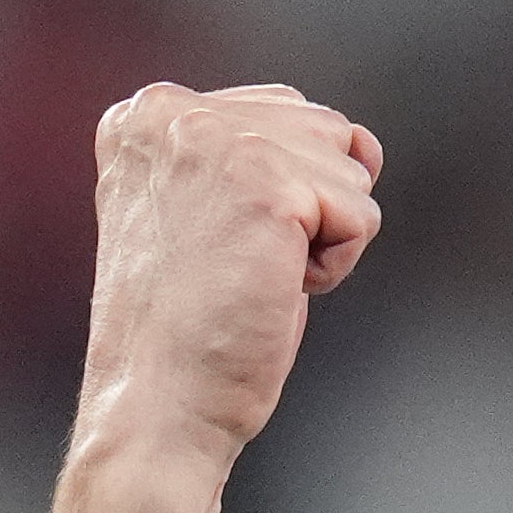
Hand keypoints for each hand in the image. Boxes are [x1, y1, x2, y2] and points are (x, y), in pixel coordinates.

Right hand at [60, 84, 383, 512]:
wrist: (159, 402)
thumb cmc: (190, 326)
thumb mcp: (217, 211)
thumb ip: (272, 154)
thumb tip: (366, 141)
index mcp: (146, 113)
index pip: (281, 113)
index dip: (282, 193)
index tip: (216, 245)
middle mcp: (172, 110)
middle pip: (324, 131)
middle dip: (309, 207)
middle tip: (235, 264)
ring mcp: (218, 140)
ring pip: (350, 171)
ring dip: (323, 238)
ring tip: (250, 276)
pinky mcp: (268, 186)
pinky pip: (361, 216)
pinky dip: (335, 266)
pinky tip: (275, 288)